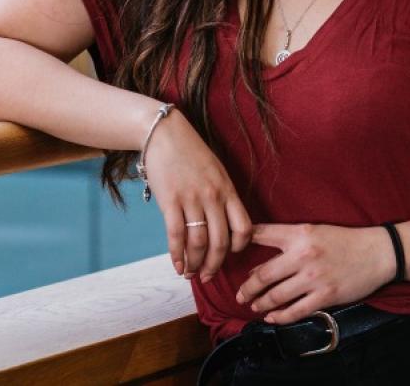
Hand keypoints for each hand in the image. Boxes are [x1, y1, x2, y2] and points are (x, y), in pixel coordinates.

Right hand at [142, 108, 252, 281]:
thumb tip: (223, 222)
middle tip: (208, 276)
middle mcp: (213, 197)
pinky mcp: (170, 201)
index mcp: (228, 190)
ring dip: (195, 263)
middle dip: (215, 264)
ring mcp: (192, 199)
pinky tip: (177, 266)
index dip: (240, 247)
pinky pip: (176, 235)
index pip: (244, 227)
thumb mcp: (216, 171)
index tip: (231, 255)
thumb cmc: (191, 153)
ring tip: (190, 274)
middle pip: (221, 241)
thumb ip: (222, 195)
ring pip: (198, 242)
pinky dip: (177, 255)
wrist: (165, 134)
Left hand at [234, 223, 395, 324]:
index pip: (261, 234)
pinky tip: (272, 317)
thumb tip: (257, 257)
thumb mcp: (314, 230)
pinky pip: (295, 311)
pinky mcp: (325, 296)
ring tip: (253, 306)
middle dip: (247, 287)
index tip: (229, 252)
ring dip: (260, 303)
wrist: (378, 252)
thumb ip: (287, 240)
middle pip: (263, 275)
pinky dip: (280, 317)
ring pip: (276, 296)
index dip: (241, 242)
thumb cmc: (345, 240)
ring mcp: (314, 278)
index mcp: (299, 233)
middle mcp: (303, 255)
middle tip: (240, 294)